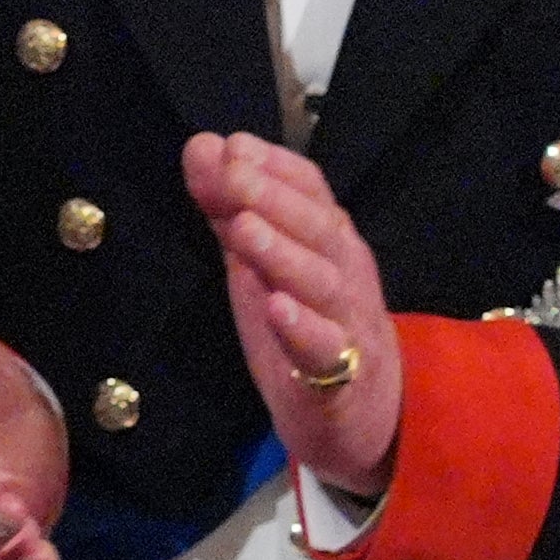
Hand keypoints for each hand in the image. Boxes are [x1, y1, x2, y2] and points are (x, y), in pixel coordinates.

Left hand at [188, 130, 406, 497]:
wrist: (359, 415)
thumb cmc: (305, 324)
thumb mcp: (261, 263)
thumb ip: (230, 208)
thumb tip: (201, 147)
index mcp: (327, 241)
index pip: (311, 191)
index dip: (274, 166)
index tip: (232, 144)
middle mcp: (344, 273)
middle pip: (318, 228)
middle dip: (274, 197)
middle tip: (232, 172)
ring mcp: (346, 324)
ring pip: (322, 283)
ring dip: (283, 253)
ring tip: (245, 228)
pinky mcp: (339, 378)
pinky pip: (325, 350)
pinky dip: (302, 328)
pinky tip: (276, 308)